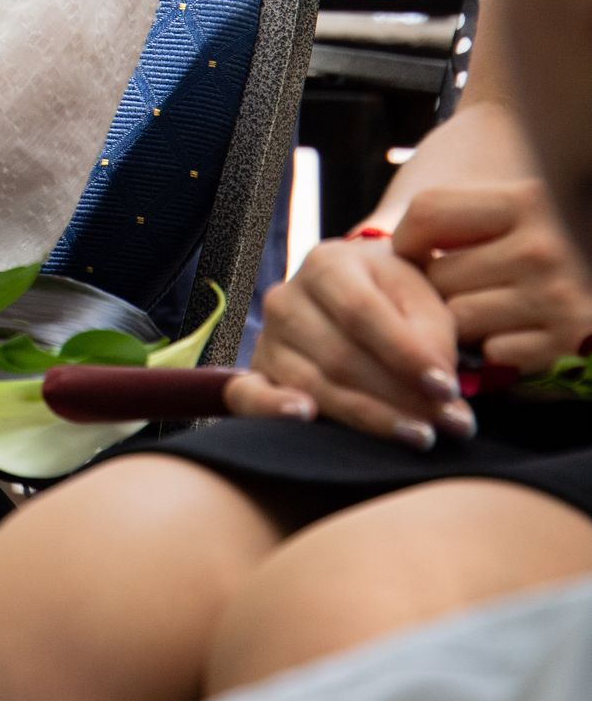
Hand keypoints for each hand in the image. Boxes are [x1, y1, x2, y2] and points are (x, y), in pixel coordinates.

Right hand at [223, 231, 470, 447]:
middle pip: (340, 356)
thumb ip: (434, 337)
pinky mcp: (258, 373)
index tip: (447, 389)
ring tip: (421, 437)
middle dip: (400, 397)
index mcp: (328, 263)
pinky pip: (249, 395)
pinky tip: (306, 418)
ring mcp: (268, 336)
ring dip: (371, 418)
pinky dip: (272, 409)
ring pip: (313, 384)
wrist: (362, 295)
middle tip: (451, 425)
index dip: (405, 355)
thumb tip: (440, 390)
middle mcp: (287, 296)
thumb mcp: (424, 298)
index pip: (362, 313)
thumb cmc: (398, 298)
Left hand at [395, 181, 591, 374]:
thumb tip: (362, 239)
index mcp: (522, 200)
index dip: (409, 237)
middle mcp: (543, 247)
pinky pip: (493, 355)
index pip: (425, 215)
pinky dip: (495, 346)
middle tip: (460, 281)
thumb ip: (439, 215)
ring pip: (459, 320)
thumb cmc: (531, 228)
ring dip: (461, 319)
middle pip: (438, 276)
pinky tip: (514, 327)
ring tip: (488, 301)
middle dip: (437, 284)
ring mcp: (559, 298)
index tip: (415, 247)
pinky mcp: (569, 343)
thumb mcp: (496, 200)